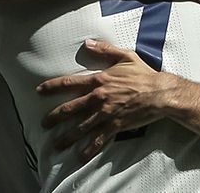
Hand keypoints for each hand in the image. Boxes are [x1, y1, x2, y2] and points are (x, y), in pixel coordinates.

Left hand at [36, 39, 171, 161]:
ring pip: (81, 127)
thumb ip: (105, 49)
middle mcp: (98, 97)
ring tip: (57, 144)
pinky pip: (99, 139)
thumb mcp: (125, 56)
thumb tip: (87, 43)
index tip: (39, 91)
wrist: (159, 93)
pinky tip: (81, 156)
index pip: (70, 83)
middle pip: (70, 109)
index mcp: (99, 80)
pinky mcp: (115, 125)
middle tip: (44, 124)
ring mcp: (106, 113)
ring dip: (68, 137)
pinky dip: (89, 149)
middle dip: (55, 117)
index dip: (52, 87)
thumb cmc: (143, 74)